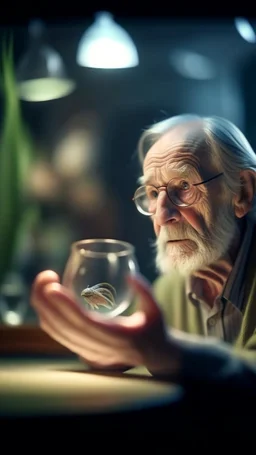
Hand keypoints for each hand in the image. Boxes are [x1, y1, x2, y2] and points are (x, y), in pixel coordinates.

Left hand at [30, 270, 180, 374]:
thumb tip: (129, 275)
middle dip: (47, 301)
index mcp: (117, 337)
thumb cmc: (154, 329)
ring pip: (57, 332)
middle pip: (63, 327)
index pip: (85, 322)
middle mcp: (99, 347)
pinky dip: (47, 317)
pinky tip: (45, 299)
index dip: (65, 306)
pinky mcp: (82, 350)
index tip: (52, 287)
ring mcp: (88, 352)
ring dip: (43, 307)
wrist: (153, 355)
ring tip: (42, 282)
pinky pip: (58, 335)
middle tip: (45, 276)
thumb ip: (145, 291)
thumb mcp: (156, 310)